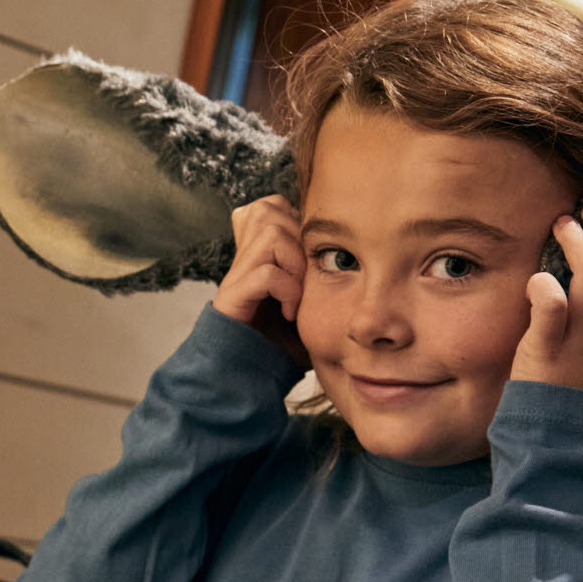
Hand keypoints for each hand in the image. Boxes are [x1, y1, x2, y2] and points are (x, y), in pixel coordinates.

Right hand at [212, 195, 307, 363]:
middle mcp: (243, 258)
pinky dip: (285, 289)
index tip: (306, 262)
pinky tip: (289, 312)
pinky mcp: (231, 298)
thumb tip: (352, 247)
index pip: (274, 204)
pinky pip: (266, 273)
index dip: (296, 222)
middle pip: (270, 209)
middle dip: (298, 240)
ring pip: (271, 233)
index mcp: (258, 252)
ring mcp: (235, 276)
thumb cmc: (283, 342)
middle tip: (304, 277)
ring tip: (298, 294)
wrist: (250, 377)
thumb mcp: (308, 300)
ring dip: (295, 263)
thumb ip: (318, 271)